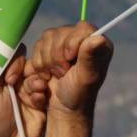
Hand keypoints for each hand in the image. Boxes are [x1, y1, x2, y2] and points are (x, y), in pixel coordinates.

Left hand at [0, 44, 47, 136]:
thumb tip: (2, 48)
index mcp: (2, 74)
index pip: (12, 56)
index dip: (14, 62)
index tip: (10, 78)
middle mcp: (17, 78)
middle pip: (29, 63)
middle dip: (27, 72)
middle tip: (19, 84)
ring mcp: (31, 88)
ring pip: (39, 74)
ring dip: (36, 82)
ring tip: (34, 93)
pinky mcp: (42, 98)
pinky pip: (46, 88)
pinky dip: (41, 93)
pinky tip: (37, 101)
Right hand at [25, 22, 113, 136]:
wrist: (63, 108)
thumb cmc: (79, 94)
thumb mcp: (86, 77)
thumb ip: (90, 57)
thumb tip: (99, 38)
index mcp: (97, 43)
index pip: (82, 28)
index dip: (71, 42)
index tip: (69, 60)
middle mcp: (82, 39)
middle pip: (60, 32)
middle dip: (57, 56)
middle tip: (63, 73)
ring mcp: (66, 42)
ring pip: (46, 37)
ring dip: (47, 60)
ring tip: (57, 75)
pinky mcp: (51, 48)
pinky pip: (38, 45)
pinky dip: (39, 62)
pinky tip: (48, 73)